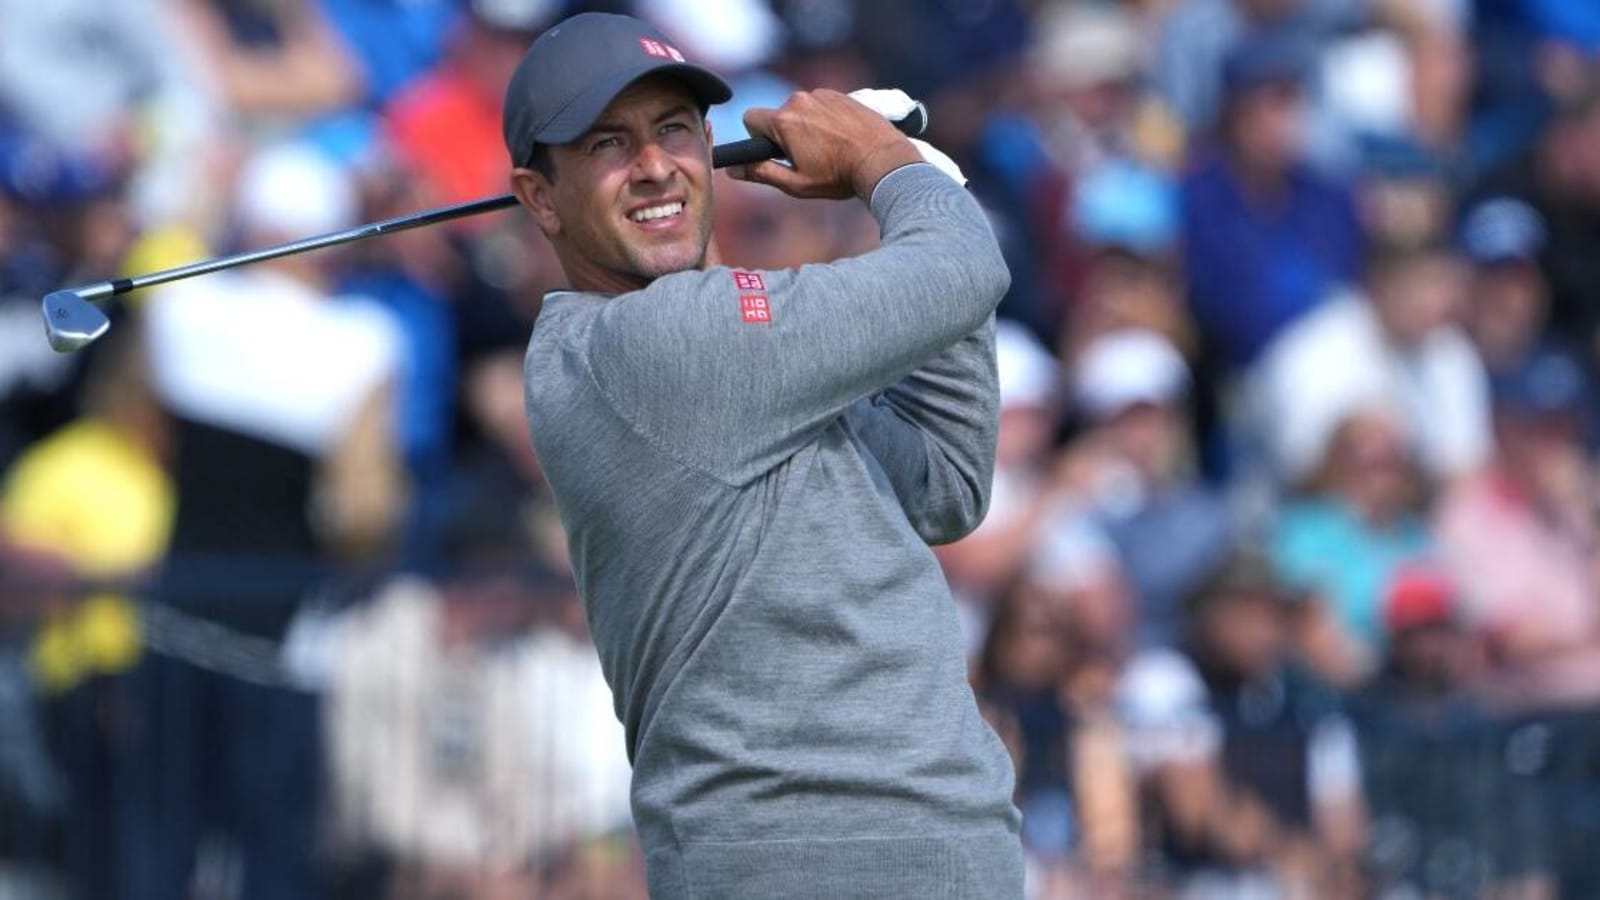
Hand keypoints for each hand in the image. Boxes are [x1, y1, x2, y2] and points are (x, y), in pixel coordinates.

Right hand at [729, 89, 922, 200]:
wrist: (883, 160)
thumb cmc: (839, 176)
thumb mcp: (796, 183)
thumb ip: (761, 173)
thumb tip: (733, 170)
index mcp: (784, 120)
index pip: (750, 119)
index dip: (758, 138)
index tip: (775, 152)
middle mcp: (799, 100)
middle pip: (777, 115)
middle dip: (785, 134)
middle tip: (808, 157)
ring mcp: (821, 94)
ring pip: (800, 110)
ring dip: (807, 126)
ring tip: (829, 149)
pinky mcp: (840, 94)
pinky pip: (821, 104)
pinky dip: (825, 119)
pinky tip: (842, 138)